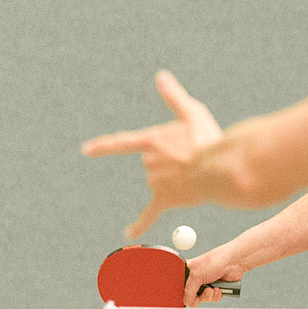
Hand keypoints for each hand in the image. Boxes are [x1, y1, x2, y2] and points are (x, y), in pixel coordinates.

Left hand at [82, 70, 221, 237]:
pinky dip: (138, 223)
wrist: (220, 170)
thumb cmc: (209, 140)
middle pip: (154, 163)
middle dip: (171, 161)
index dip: (105, 146)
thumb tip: (160, 76)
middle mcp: (149, 161)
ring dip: (175, 179)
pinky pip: (148, 214)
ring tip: (197, 173)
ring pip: (159, 183)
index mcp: (152, 140)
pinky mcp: (165, 199)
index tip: (87, 150)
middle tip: (196, 157)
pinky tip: (126, 232)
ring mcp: (156, 182)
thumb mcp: (193, 113)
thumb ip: (174, 98)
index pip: (122, 143)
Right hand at [184, 246, 247, 306]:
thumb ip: (189, 290)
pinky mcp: (216, 288)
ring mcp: (206, 283)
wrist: (235, 261)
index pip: (180, 287)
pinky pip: (212, 298)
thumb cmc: (215, 261)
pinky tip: (219, 288)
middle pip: (190, 296)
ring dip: (208, 296)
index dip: (182, 293)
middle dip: (198, 296)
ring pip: (202, 299)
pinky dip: (215, 296)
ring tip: (214, 288)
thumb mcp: (197, 275)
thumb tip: (186, 302)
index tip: (187, 296)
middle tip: (205, 290)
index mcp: (187, 271)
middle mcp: (195, 278)